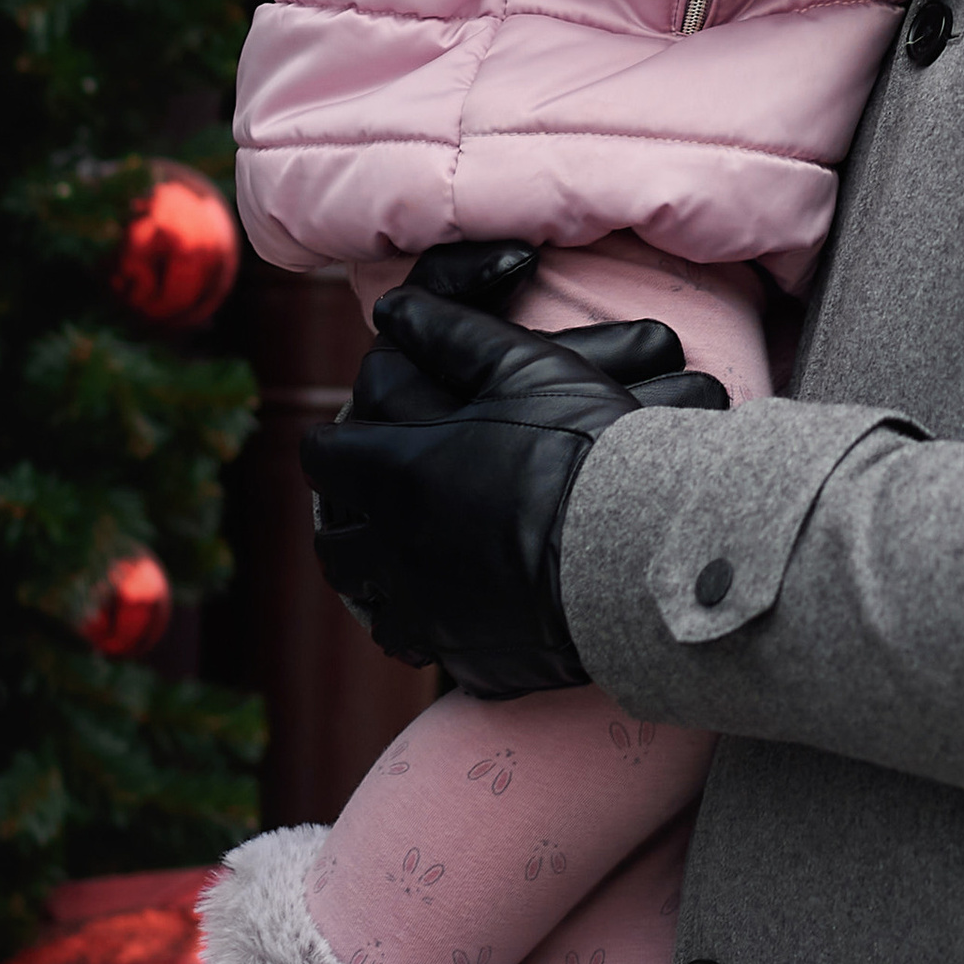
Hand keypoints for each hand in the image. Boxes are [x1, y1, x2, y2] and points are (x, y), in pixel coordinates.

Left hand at [303, 250, 729, 693]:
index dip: (339, 442)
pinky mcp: (466, 653)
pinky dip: (423, 625)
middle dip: (348, 517)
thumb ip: (451, 332)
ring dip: (377, 576)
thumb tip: (394, 310)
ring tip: (403, 560)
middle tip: (375, 503)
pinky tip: (447, 608)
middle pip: (335, 539)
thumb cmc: (580, 448)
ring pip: (369, 598)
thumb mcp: (523, 367)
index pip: (326, 456)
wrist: (638, 550)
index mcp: (396, 471)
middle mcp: (394, 547)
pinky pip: (421, 644)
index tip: (356, 440)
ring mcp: (427, 609)